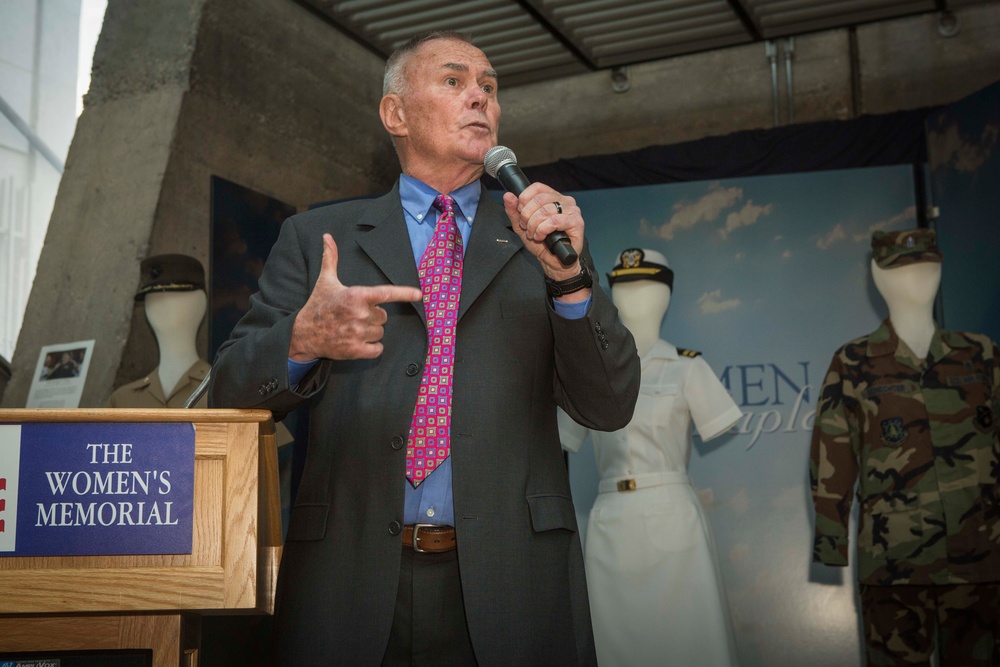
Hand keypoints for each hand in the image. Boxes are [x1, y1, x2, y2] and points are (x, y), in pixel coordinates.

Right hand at [290, 234, 421, 360]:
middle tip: (354, 315)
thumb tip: (327, 236)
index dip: (404, 293)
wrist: (303, 334)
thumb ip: (330, 258)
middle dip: (372, 316)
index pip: (386, 293)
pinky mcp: (355, 350)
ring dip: (371, 332)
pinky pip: (377, 349)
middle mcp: (359, 314)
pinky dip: (372, 348)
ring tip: (353, 328)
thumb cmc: (318, 305)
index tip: (419, 294)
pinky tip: (358, 342)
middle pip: (383, 316)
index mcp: (356, 295)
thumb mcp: (325, 281)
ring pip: (380, 332)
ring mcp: (358, 333)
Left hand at [502, 183, 584, 282]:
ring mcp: (572, 210)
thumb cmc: (542, 244)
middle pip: (539, 199)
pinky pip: (554, 221)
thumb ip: (514, 211)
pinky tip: (541, 237)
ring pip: (546, 210)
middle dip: (527, 216)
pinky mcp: (577, 222)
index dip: (524, 199)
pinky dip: (543, 230)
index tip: (521, 213)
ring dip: (534, 225)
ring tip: (534, 235)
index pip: (537, 187)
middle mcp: (564, 201)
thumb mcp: (522, 226)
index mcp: (553, 197)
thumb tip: (508, 196)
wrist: (554, 262)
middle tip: (526, 228)